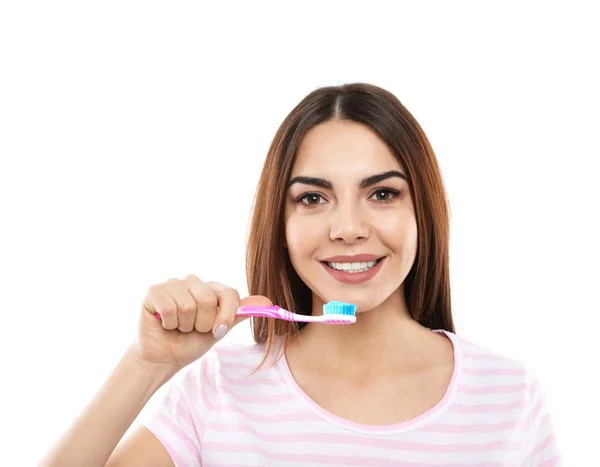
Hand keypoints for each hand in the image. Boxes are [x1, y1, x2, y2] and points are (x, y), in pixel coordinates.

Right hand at [133, 274, 271, 371]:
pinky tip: (164, 324)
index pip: (229, 293)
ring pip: (188, 305)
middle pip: (208, 300)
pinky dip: (169, 323)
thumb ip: (238, 314)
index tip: (218, 332)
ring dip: (184, 326)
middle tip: (192, 329)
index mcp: (211, 288)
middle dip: (202, 324)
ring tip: (177, 327)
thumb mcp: (219, 330)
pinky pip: (169, 307)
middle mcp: (192, 282)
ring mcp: (172, 284)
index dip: (226, 315)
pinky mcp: (154, 291)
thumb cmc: (190, 342)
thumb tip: (266, 301)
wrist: (164, 358)